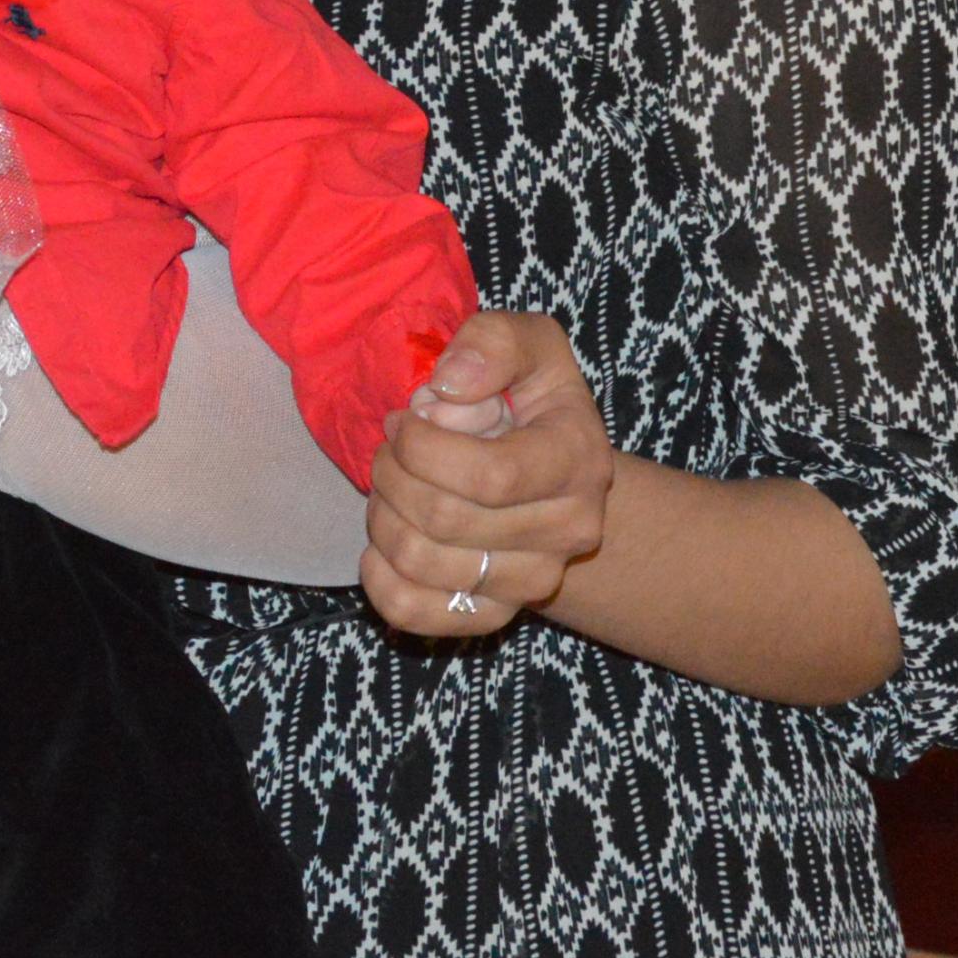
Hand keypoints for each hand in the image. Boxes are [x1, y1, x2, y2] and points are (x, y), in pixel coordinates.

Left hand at [359, 312, 614, 639]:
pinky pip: (415, 613)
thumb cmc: (530, 400)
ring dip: (382, 516)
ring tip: (391, 488)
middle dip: (392, 473)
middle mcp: (568, 530)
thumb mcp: (528, 345)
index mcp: (578, 460)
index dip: (423, 449)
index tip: (405, 422)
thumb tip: (449, 388)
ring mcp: (534, 579)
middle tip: (389, 450)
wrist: (553, 474)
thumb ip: (494, 343)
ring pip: (422, 563)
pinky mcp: (494, 614)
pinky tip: (381, 544)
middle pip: (445, 519)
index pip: (488, 476)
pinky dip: (379, 578)